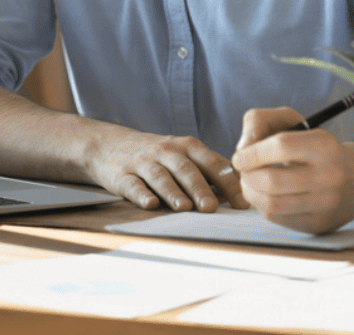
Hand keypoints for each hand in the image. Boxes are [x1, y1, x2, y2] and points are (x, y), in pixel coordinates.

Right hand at [86, 130, 248, 212]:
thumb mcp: (184, 154)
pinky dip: (141, 195)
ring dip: (172, 192)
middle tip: (211, 207)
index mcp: (187, 146)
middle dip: (199, 188)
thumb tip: (245, 192)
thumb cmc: (158, 155)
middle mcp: (166, 151)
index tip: (241, 202)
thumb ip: (210, 170)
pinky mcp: (122, 175)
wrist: (109, 145)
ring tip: (184, 208)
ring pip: (160, 177)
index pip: (212, 162)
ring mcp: (143, 162)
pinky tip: (150, 204)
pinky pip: (132, 185)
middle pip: (186, 169)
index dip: (227, 182)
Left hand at [232, 106, 353, 233]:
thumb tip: (242, 150)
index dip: (252, 153)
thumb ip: (260, 122)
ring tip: (249, 183)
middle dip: (247, 176)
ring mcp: (325, 203)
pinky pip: (278, 218)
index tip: (239, 157)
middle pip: (272, 181)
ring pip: (272, 204)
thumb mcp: (293, 121)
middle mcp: (329, 176)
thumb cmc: (314, 146)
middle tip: (243, 172)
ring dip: (250, 193)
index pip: (281, 147)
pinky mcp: (318, 224)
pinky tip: (264, 195)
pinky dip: (263, 206)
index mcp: (325, 146)